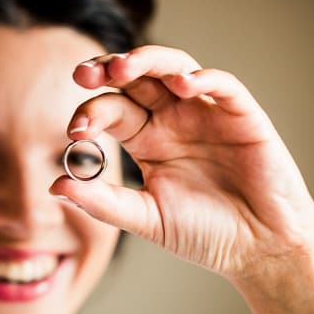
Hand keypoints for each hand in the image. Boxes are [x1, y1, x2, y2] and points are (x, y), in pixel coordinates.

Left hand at [50, 45, 313, 279]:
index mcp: (146, 139)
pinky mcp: (243, 117)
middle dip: (109, 70)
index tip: (75, 131)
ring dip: (149, 62)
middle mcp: (173, 119)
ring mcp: (206, 113)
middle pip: (137, 79)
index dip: (91, 113)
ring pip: (174, 69)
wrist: (259, 251)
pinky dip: (204, 79)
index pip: (112, 110)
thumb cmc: (204, 234)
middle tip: (85, 74)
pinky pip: (223, 86)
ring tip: (124, 67)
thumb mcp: (146, 219)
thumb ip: (103, 202)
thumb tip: (54, 187)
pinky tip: (183, 84)